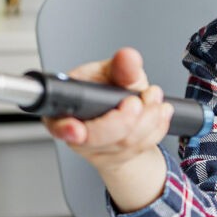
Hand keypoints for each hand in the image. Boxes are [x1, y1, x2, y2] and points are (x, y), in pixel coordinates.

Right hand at [41, 47, 173, 182]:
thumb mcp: (114, 72)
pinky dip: (157, 127)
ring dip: (147, 119)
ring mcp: (98, 151)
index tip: (77, 130)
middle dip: (123, 119)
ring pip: (124, 143)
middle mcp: (77, 134)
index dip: (66, 128)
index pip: (58, 124)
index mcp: (64, 108)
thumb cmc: (108, 90)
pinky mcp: (120, 158)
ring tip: (153, 97)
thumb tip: (128, 57)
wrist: (123, 114)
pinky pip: (142, 147)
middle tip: (136, 101)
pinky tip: (159, 112)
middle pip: (96, 138)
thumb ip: (121, 67)